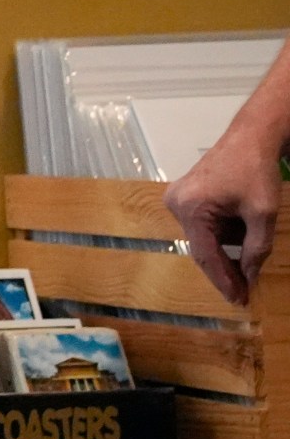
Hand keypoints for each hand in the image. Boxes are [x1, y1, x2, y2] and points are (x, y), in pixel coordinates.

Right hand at [166, 130, 284, 303]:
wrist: (250, 138)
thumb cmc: (255, 170)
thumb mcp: (263, 213)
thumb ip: (256, 248)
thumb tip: (248, 275)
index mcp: (191, 208)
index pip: (206, 255)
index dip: (223, 280)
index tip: (238, 299)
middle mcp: (176, 204)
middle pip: (201, 248)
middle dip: (224, 268)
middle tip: (242, 291)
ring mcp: (176, 199)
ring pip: (202, 238)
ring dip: (224, 249)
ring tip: (246, 259)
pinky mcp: (183, 195)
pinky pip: (202, 225)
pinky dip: (221, 234)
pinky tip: (238, 237)